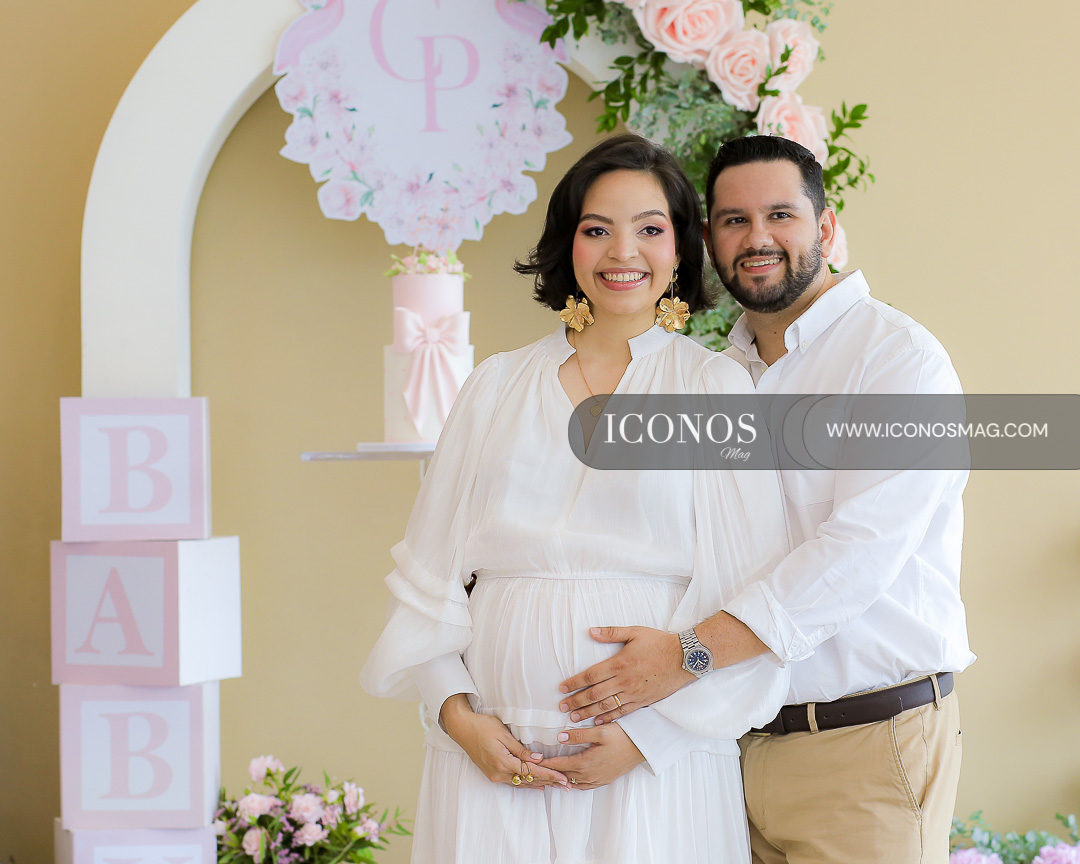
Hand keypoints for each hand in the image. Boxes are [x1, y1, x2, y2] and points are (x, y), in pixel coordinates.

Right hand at [440, 695, 568, 788]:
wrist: (461, 728)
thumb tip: (538, 759)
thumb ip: (521, 750)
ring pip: (522, 783)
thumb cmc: (482, 726)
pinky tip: (538, 785)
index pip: (532, 772)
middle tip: (567, 786)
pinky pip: (514, 781)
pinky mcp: (493, 773)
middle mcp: (499, 773)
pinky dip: (528, 783)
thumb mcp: (503, 734)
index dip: (549, 775)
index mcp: (503, 762)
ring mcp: (495, 775)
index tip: (563, 779)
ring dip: (540, 784)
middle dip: (549, 782)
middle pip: (529, 781)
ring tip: (557, 786)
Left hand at [540, 723, 644, 789]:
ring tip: (550, 774)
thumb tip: (560, 737)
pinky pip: (584, 786)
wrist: (642, 747)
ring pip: (573, 783)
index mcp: (587, 763)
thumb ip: (579, 735)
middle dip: (550, 772)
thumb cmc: (622, 736)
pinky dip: (574, 783)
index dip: (545, 763)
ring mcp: (598, 779)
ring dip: (561, 779)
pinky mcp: (605, 780)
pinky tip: (571, 779)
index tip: (532, 762)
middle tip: (536, 769)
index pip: (559, 765)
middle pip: (564, 777)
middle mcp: (591, 775)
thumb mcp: (600, 731)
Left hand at [558, 627, 692, 724]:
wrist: (684, 658)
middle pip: (594, 694)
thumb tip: (590, 631)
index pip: (590, 676)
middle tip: (562, 707)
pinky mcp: (643, 701)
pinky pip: (622, 712)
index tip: (561, 689)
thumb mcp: (634, 632)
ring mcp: (633, 693)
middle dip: (576, 701)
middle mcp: (624, 680)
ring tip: (574, 718)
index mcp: (619, 663)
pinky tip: (598, 721)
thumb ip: (611, 632)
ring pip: (606, 706)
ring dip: (587, 712)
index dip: (574, 683)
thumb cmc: (659, 642)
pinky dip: (608, 717)